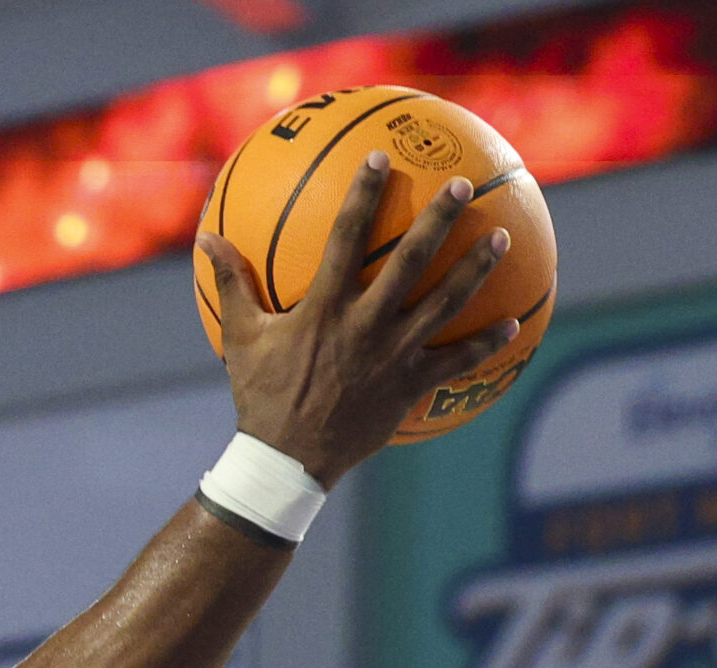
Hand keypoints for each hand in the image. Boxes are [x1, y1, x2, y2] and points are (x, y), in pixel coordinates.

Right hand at [199, 154, 519, 487]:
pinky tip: (512, 324)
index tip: (380, 157)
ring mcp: (393, 357)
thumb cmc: (260, 396)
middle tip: (463, 186)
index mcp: (324, 307)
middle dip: (438, 219)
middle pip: (410, 261)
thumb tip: (204, 239)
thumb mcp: (239, 338)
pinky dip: (485, 344)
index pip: (346, 237)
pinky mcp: (409, 388)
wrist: (286, 460)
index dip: (363, 194)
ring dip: (475, 269)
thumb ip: (231, 283)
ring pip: (444, 305)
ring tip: (503, 237)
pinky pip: (455, 363)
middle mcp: (365, 325)